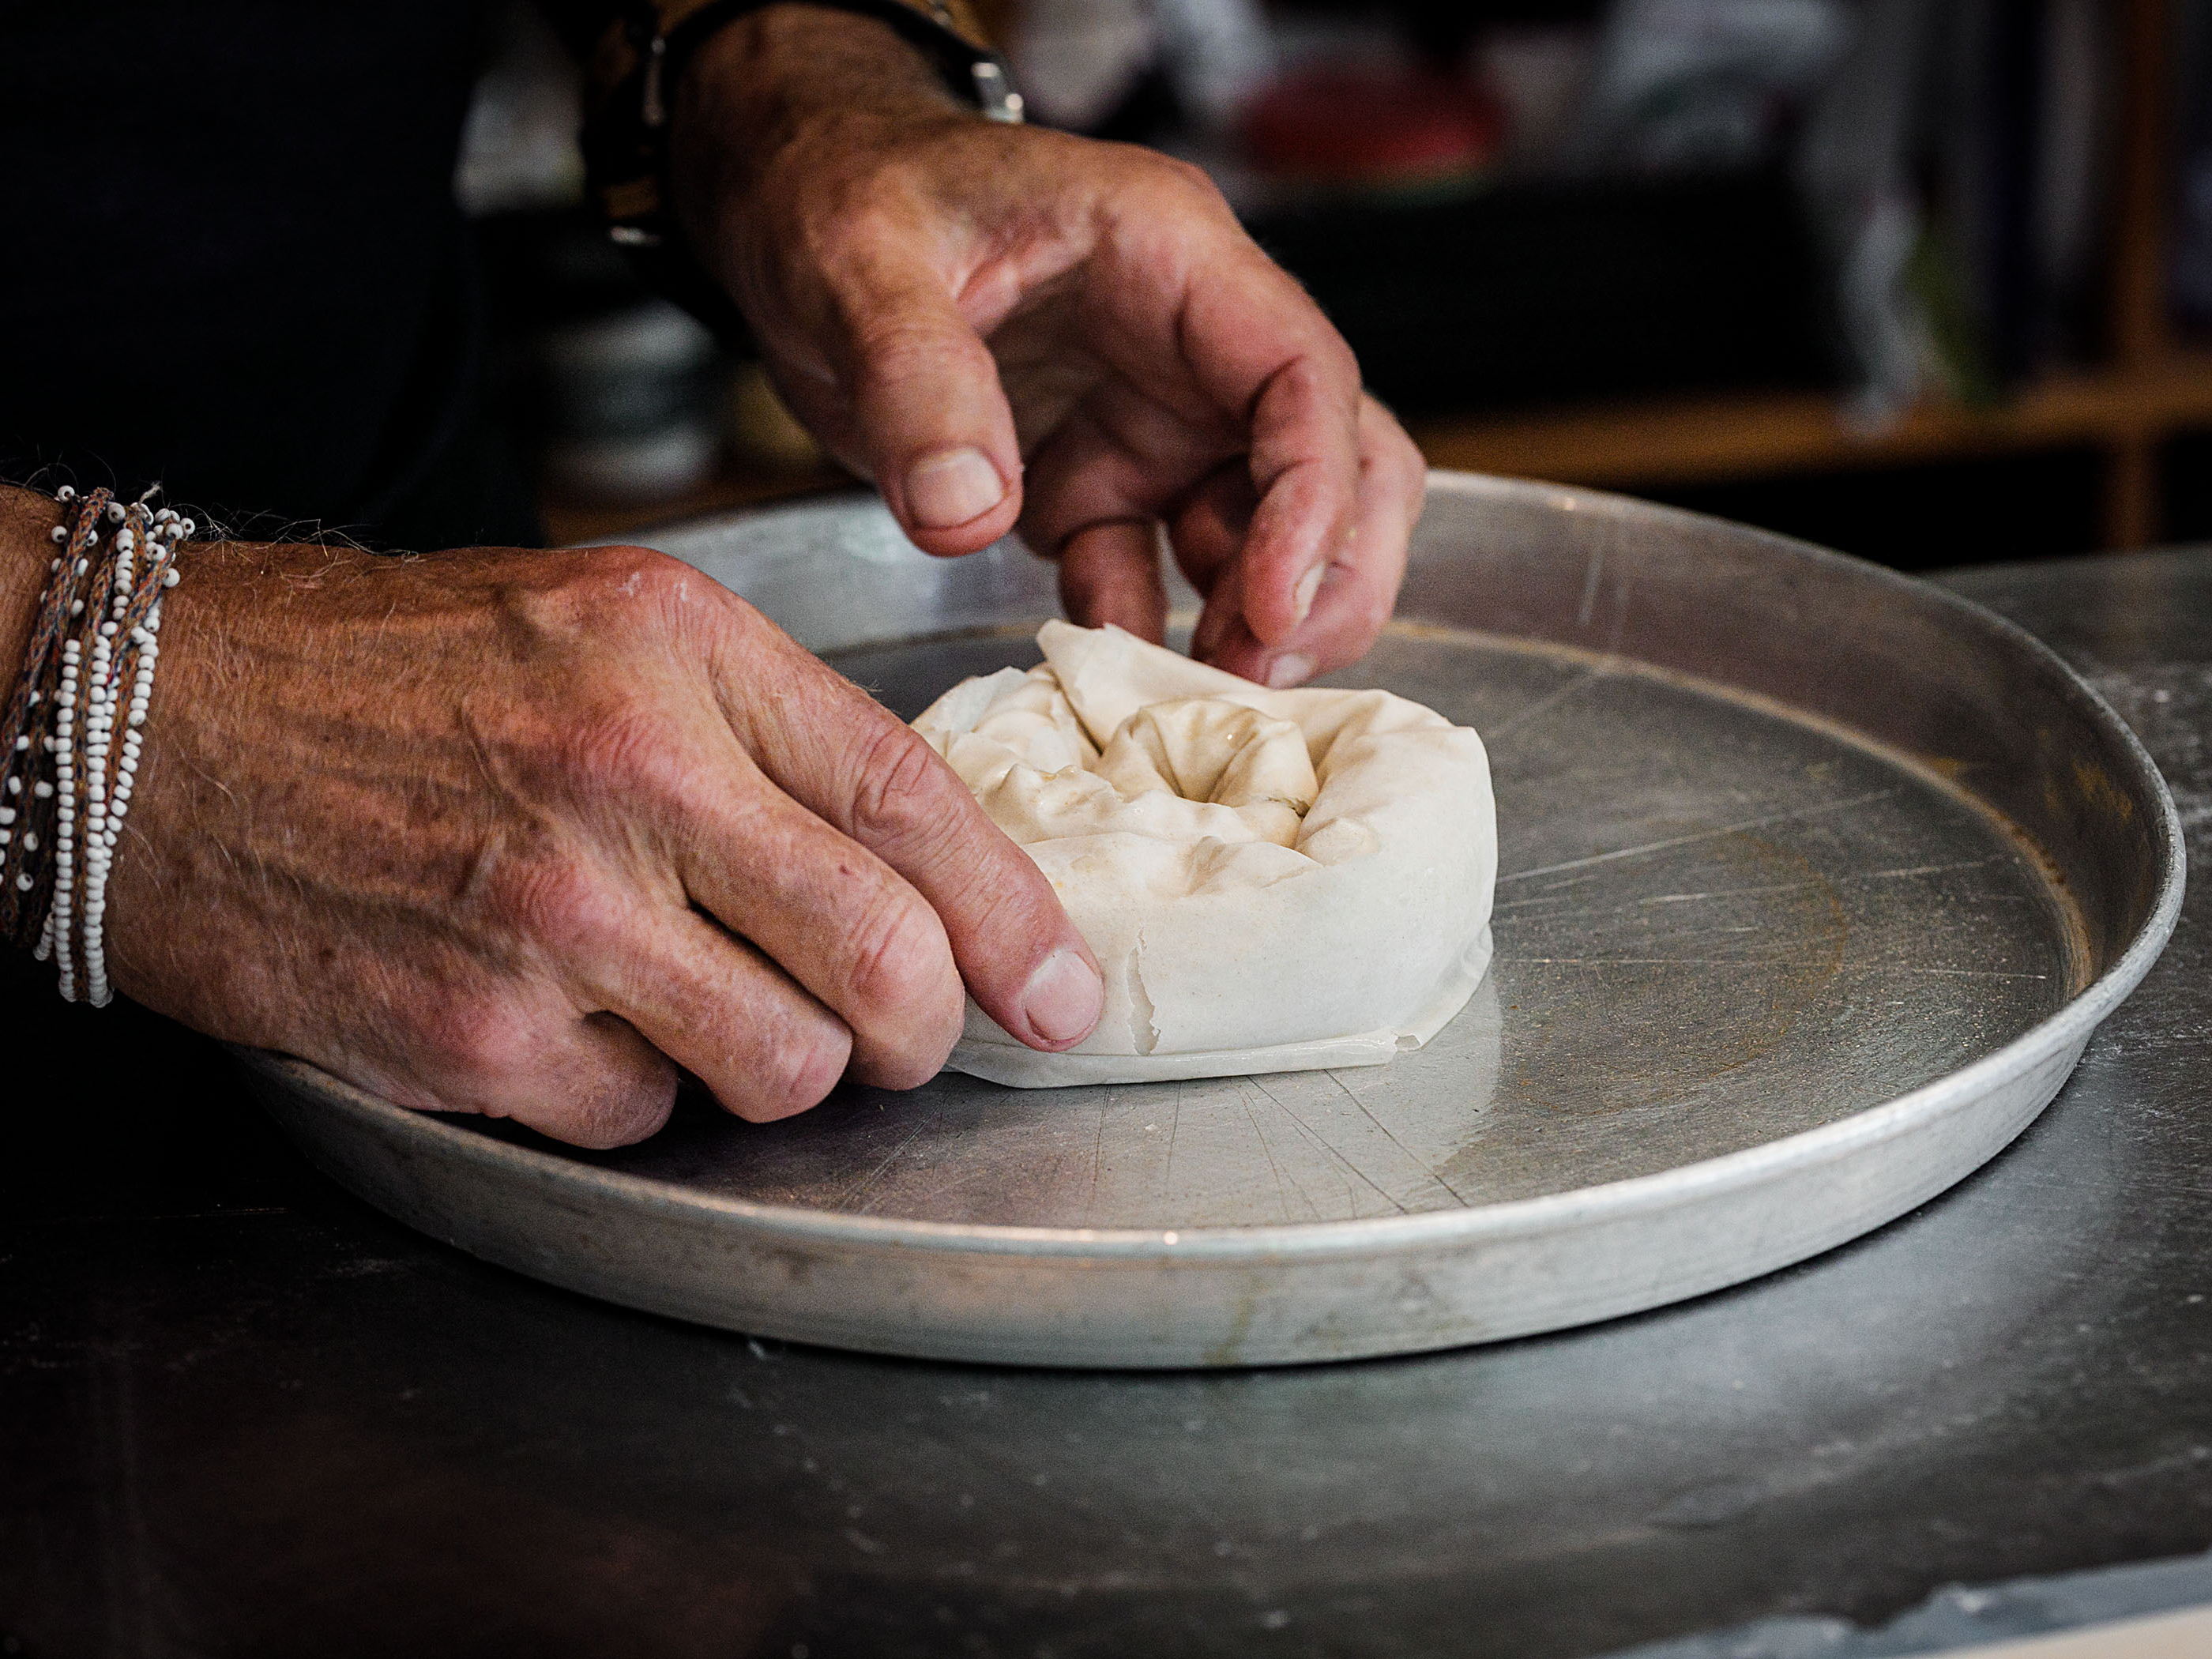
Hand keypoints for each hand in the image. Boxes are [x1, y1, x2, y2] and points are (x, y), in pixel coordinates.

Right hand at [63, 522, 1102, 1147]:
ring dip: (780, 1065)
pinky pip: (641, 1115)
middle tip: (913, 1037)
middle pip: (882, 957)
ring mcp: (550, 915)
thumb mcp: (598, 625)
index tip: (1061, 991)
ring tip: (703, 1004)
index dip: (1016, 918)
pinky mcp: (472, 1034)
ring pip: (785, 1065)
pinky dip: (633, 1091)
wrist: (150, 724)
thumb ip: (759, 728)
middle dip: (929, 1028)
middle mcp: (630, 776)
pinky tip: (566, 1017)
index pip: (913, 801)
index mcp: (681, 652)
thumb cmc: (378, 670)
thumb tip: (908, 861)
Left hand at [672, 7, 1427, 687]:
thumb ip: (915, 381)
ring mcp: (1152, 421)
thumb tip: (968, 513)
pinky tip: (1105, 689)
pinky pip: (1152, 576)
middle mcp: (1190, 344)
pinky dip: (1145, 638)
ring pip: (1272, 531)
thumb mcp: (857, 263)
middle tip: (1262, 675)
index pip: (1304, 377)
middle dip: (1329, 578)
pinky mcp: (1096, 484)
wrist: (793, 205)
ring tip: (1196, 701)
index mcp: (1169, 256)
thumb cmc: (843, 191)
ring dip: (1254, 623)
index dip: (1315, 498)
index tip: (1272, 606)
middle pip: (1341, 462)